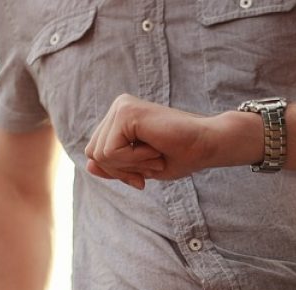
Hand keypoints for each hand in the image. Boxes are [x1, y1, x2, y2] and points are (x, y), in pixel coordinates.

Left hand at [84, 94, 217, 188]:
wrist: (207, 144)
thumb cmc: (182, 155)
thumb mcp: (141, 167)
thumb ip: (114, 166)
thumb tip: (89, 165)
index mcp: (120, 118)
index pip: (96, 153)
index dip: (118, 172)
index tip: (143, 176)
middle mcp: (118, 107)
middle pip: (93, 153)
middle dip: (121, 170)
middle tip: (153, 163)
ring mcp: (121, 106)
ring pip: (100, 154)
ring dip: (130, 165)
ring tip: (155, 154)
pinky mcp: (125, 111)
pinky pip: (110, 151)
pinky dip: (134, 160)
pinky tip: (155, 149)